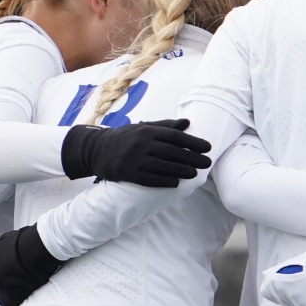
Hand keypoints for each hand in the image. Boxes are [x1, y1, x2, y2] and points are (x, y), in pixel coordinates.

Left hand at [0, 224, 64, 305]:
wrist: (33, 252)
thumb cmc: (25, 242)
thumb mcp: (8, 239)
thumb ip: (4, 249)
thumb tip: (9, 251)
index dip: (7, 275)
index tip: (17, 274)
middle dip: (8, 287)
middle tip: (23, 285)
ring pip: (2, 298)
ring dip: (12, 297)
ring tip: (25, 295)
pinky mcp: (8, 300)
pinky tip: (23, 305)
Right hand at [61, 119, 212, 186]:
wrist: (97, 149)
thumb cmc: (125, 138)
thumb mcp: (143, 127)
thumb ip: (165, 126)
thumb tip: (186, 122)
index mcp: (147, 130)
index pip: (175, 136)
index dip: (193, 142)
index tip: (208, 148)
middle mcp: (141, 143)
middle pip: (172, 151)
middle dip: (192, 158)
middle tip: (207, 163)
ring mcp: (134, 159)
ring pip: (162, 166)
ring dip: (181, 170)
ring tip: (194, 174)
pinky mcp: (127, 173)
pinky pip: (148, 179)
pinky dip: (163, 181)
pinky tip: (175, 183)